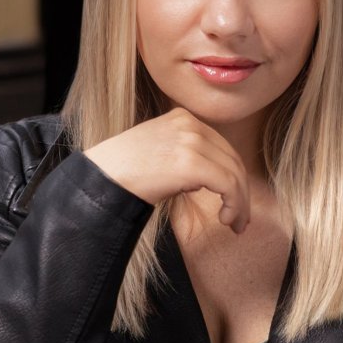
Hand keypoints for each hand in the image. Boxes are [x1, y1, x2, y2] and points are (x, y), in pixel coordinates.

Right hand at [85, 108, 250, 232]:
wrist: (101, 178)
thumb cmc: (123, 172)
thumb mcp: (158, 152)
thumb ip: (184, 156)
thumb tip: (202, 181)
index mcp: (182, 118)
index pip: (221, 147)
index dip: (233, 175)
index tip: (235, 200)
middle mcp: (190, 124)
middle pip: (232, 159)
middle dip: (241, 191)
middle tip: (241, 218)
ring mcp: (191, 141)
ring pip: (234, 174)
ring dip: (240, 203)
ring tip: (235, 224)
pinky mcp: (191, 162)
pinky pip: (228, 185)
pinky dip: (234, 204)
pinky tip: (226, 219)